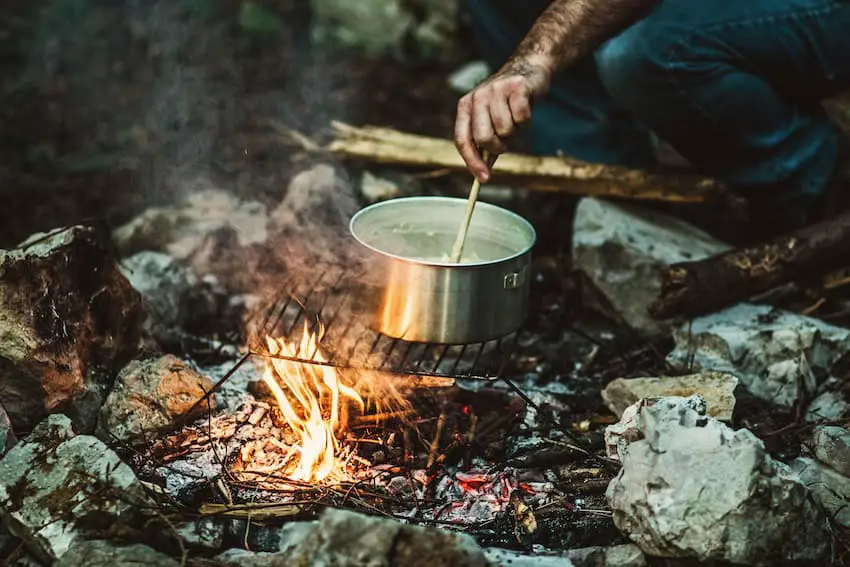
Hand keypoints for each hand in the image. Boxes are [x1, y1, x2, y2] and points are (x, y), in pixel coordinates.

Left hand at [454, 59, 552, 181]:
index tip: (483, 179)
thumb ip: (485, 143)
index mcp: (465, 106)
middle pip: (483, 138)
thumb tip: (482, 173)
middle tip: (506, 141)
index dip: (472, 162)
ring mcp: (496, 90)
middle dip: (498, 147)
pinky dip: (527, 121)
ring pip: (505, 129)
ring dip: (516, 131)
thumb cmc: (508, 101)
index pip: (462, 140)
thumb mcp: (491, 119)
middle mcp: (477, 97)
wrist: (529, 67)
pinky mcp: (516, 87)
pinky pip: (522, 118)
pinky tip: (526, 107)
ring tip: (516, 118)